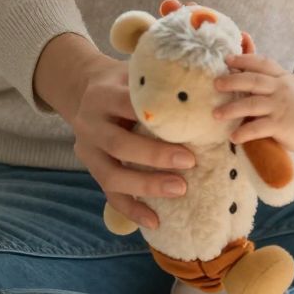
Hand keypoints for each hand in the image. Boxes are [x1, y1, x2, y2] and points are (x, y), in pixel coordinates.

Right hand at [70, 56, 194, 230]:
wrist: (83, 89)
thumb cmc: (123, 82)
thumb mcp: (135, 71)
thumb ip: (162, 77)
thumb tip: (210, 81)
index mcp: (102, 95)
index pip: (127, 106)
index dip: (157, 118)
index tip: (187, 126)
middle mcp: (89, 124)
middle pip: (119, 144)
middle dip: (154, 156)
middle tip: (190, 161)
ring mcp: (87, 150)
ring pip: (111, 175)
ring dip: (146, 185)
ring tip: (180, 190)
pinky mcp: (92, 170)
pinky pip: (109, 195)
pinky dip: (131, 211)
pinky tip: (154, 222)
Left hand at [212, 53, 293, 154]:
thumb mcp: (292, 86)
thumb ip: (273, 80)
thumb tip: (246, 74)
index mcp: (283, 78)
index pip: (262, 63)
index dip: (244, 59)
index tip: (227, 59)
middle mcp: (280, 89)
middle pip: (252, 81)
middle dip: (231, 81)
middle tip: (215, 84)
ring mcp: (280, 107)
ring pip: (250, 104)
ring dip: (231, 109)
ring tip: (216, 114)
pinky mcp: (280, 126)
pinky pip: (257, 128)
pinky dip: (243, 133)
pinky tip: (233, 137)